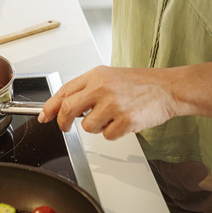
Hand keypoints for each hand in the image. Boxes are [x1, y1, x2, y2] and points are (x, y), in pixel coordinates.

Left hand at [37, 66, 178, 139]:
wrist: (167, 88)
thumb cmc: (139, 83)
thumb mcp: (108, 77)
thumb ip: (86, 89)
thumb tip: (64, 106)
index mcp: (95, 76)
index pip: (64, 91)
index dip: (50, 106)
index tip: (44, 116)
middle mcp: (102, 88)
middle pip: (68, 110)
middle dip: (62, 123)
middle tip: (65, 127)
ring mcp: (114, 105)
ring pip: (88, 127)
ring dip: (96, 127)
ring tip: (111, 116)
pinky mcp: (126, 121)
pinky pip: (107, 136)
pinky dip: (113, 133)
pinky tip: (123, 121)